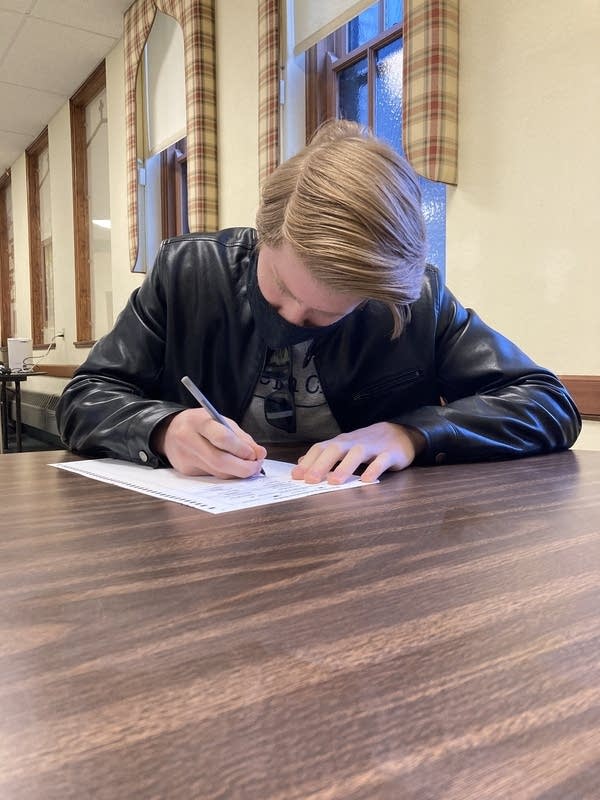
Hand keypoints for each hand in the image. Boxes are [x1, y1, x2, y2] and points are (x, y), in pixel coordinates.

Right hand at [151, 409, 266, 478]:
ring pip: (218, 472)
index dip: (241, 449)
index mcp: (198, 422)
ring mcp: (185, 458)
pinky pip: (212, 476)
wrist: (168, 432)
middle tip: (257, 467)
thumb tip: (259, 454)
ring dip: (238, 472)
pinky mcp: (186, 472)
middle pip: (219, 461)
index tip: (255, 454)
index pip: (221, 438)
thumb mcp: (220, 421)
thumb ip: (241, 437)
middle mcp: (188, 440)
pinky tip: (233, 468)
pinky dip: (227, 473)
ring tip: (248, 466)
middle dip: (243, 468)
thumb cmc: (199, 424)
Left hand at [291, 422, 425, 484]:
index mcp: (342, 442)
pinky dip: (374, 469)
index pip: (321, 448)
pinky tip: (366, 481)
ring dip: (344, 467)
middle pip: (335, 449)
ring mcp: (373, 446)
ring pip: (357, 453)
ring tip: (334, 482)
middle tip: (309, 480)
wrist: (401, 433)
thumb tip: (301, 463)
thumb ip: (324, 455)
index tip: (296, 476)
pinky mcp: (391, 453)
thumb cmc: (369, 444)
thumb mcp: (345, 448)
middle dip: (321, 464)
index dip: (308, 461)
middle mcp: (354, 442)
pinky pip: (382, 461)